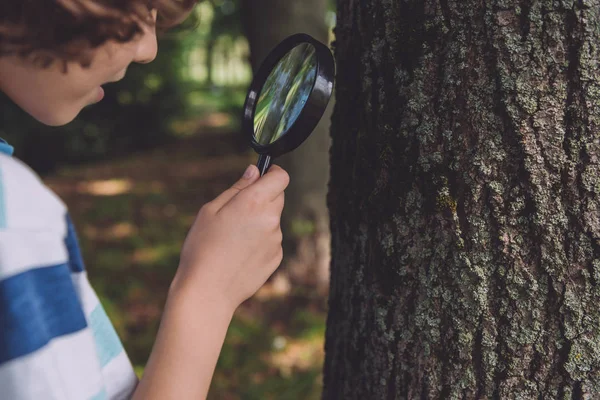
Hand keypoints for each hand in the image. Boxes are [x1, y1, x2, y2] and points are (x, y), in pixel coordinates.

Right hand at [172, 164, 288, 311]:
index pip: (281, 177)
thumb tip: (254, 171)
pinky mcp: (276, 258)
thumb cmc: (202, 248)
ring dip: (260, 221)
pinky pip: (271, 240)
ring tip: (233, 238)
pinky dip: (260, 241)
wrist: (208, 291)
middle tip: (238, 210)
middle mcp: (271, 220)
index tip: (261, 176)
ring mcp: (276, 240)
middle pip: (278, 197)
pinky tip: (239, 253)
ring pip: (273, 220)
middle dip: (263, 197)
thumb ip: (237, 188)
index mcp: (254, 202)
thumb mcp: (210, 211)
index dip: (272, 173)